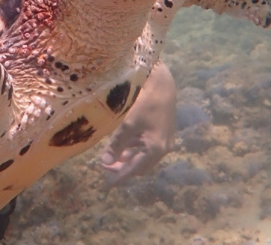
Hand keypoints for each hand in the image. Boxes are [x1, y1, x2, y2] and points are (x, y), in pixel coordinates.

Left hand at [100, 62, 176, 185]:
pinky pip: (147, 148)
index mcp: (155, 149)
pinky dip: (134, 150)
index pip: (134, 170)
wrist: (163, 85)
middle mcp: (162, 148)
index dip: (120, 177)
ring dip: (128, 159)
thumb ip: (117, 145)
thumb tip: (105, 162)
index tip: (107, 185)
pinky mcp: (162, 133)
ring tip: (111, 157)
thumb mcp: (128, 125)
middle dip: (123, 168)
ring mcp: (164, 141)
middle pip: (140, 167)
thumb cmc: (145, 103)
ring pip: (143, 157)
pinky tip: (123, 145)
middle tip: (105, 166)